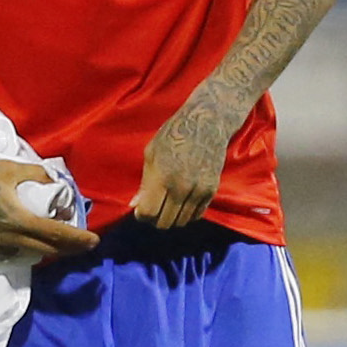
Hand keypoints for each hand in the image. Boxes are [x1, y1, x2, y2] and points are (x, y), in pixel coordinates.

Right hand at [0, 156, 97, 259]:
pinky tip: (36, 238)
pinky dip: (33, 247)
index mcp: (18, 218)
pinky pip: (19, 252)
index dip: (77, 239)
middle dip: (71, 248)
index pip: (55, 234)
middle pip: (50, 250)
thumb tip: (55, 181)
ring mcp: (0, 246)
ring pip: (35, 253)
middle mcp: (11, 238)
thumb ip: (36, 174)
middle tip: (87, 243)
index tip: (94, 240)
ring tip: (64, 238)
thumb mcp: (10, 169)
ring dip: (52, 248)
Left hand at [131, 104, 227, 229]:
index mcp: (162, 176)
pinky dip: (186, 214)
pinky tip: (179, 204)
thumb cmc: (172, 135)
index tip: (140, 211)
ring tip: (165, 206)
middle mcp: (182, 187)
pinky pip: (196, 215)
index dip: (142, 215)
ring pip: (182, 221)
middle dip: (155, 219)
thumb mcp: (150, 154)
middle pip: (165, 221)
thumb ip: (144, 183)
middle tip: (152, 210)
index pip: (150, 212)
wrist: (205, 124)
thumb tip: (135, 205)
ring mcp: (199, 190)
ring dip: (171, 218)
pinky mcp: (211, 191)